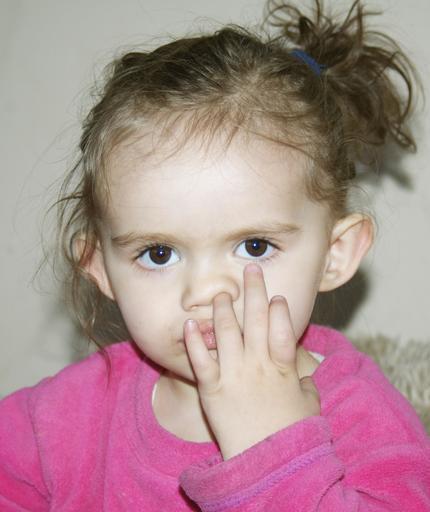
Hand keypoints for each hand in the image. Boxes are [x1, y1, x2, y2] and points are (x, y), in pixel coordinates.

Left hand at [183, 263, 320, 459]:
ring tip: (220, 293)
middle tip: (250, 269)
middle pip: (255, 320)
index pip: (282, 327)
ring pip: (226, 332)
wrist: (265, 463)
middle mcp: (257, 364)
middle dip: (253, 291)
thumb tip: (305, 374)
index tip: (277, 295)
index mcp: (282, 367)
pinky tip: (189, 324)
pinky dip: (193, 341)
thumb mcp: (308, 405)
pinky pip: (200, 360)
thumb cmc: (291, 434)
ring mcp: (234, 374)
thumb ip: (306, 384)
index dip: (279, 308)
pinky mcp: (212, 389)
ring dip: (223, 309)